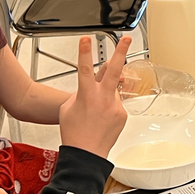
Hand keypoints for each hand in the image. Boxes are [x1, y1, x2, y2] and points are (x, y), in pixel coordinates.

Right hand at [59, 36, 130, 158]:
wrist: (86, 154)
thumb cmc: (74, 133)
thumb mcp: (67, 108)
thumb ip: (79, 93)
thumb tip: (88, 87)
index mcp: (86, 94)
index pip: (84, 68)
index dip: (84, 52)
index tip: (86, 39)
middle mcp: (102, 98)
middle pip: (114, 70)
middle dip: (121, 52)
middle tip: (126, 39)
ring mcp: (114, 106)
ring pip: (113, 90)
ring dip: (106, 95)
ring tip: (96, 113)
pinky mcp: (122, 114)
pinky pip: (116, 104)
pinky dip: (109, 108)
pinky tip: (102, 119)